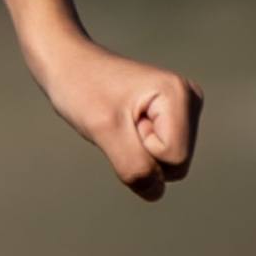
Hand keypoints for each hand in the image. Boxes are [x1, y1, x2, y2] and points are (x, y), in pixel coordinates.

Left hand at [32, 38, 202, 200]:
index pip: (173, 159)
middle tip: (118, 119)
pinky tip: (124, 122)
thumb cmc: (80, 88)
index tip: (120, 117)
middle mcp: (190, 99)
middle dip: (140, 152)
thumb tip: (155, 192)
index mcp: (180, 94)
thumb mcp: (104, 130)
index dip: (139, 148)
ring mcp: (182, 109)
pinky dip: (135, 147)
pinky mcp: (171, 118)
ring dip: (135, 150)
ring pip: (168, 166)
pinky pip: (158, 158)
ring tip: (119, 119)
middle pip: (175, 166)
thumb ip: (135, 167)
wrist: (65, 63)